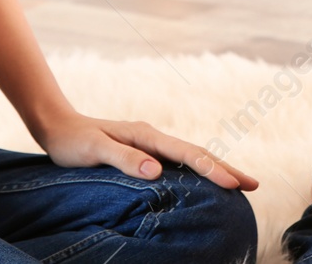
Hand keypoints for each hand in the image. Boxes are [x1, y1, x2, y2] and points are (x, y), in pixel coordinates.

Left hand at [35, 110, 259, 191]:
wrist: (56, 127)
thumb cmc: (72, 141)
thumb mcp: (94, 151)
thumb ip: (124, 158)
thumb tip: (157, 171)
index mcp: (147, 136)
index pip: (188, 154)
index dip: (213, 170)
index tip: (234, 185)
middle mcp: (153, 138)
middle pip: (197, 153)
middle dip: (226, 169)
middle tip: (254, 185)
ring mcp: (150, 145)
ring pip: (190, 158)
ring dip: (215, 170)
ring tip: (238, 184)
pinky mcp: (143, 153)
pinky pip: (177, 164)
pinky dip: (196, 172)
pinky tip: (201, 184)